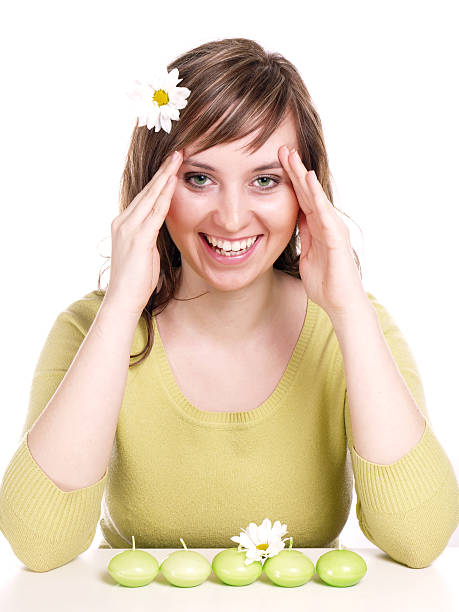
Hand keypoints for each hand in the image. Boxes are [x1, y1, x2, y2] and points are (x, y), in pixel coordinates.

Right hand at [104, 149, 182, 318]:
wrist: (124, 299)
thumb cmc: (137, 281)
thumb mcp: (145, 253)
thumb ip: (151, 236)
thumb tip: (162, 227)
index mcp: (124, 224)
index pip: (145, 196)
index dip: (159, 180)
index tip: (172, 164)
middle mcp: (123, 221)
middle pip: (147, 190)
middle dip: (164, 170)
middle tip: (178, 151)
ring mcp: (129, 228)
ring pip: (151, 196)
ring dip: (166, 176)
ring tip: (179, 158)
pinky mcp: (138, 238)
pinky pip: (155, 211)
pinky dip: (165, 194)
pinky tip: (174, 181)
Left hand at [279, 145, 367, 318]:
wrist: (341, 303)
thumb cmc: (326, 282)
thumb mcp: (306, 254)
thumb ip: (303, 237)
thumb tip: (295, 222)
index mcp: (316, 226)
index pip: (301, 197)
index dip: (289, 179)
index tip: (275, 161)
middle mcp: (326, 222)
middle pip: (308, 191)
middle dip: (294, 169)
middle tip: (281, 148)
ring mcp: (332, 228)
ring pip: (316, 196)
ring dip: (304, 176)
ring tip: (292, 156)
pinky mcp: (336, 238)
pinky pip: (324, 213)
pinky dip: (316, 196)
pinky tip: (308, 180)